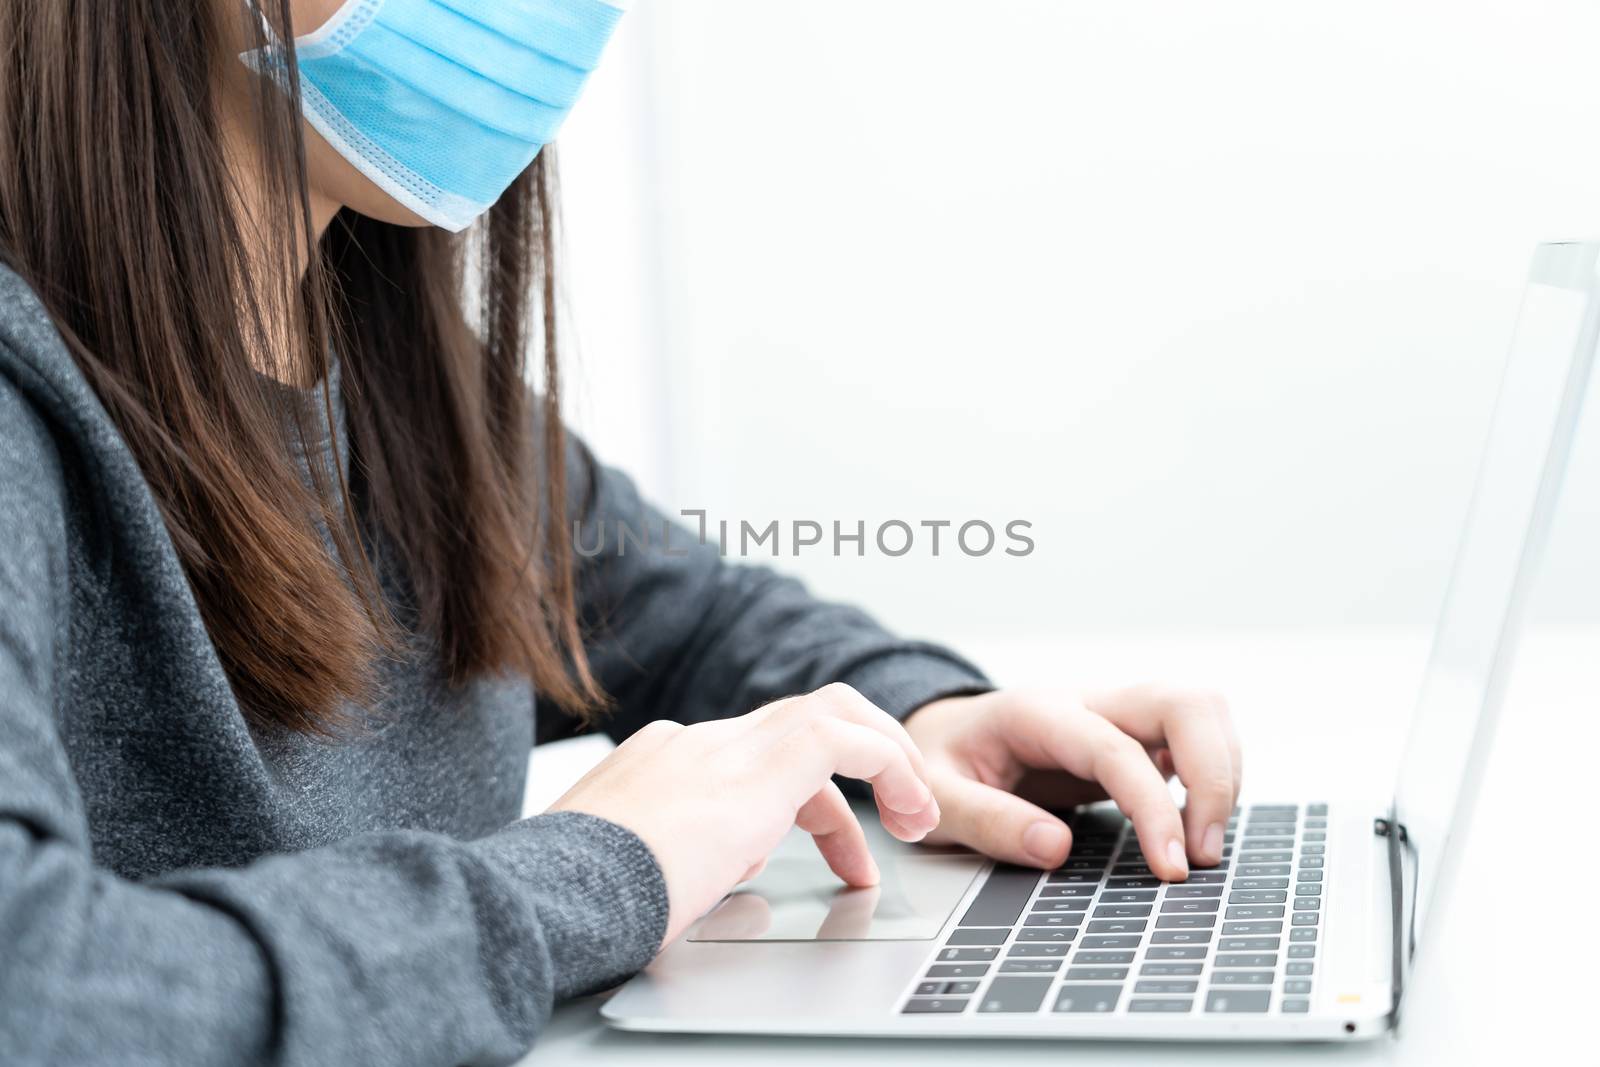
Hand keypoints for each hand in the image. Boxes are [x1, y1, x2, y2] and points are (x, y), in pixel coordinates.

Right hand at [548, 683, 940, 946]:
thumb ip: (688, 854)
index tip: (841, 858)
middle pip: (801, 723)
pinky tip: (906, 812)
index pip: (759, 760)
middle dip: (863, 757)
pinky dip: (887, 766)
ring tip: (918, 816)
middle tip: (900, 815)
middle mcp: (693, 742)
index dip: (815, 806)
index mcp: (661, 764)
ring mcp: (720, 747)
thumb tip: (735, 862)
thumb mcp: (635, 872)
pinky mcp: (754, 768)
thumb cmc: (576, 902)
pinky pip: (843, 739)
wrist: (548, 896)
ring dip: (887, 759)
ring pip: (829, 713)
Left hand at [902, 686, 1240, 880]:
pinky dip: (1214, 776)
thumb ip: (986, 820)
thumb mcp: (937, 797)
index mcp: (1039, 712)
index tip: (1170, 867)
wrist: (944, 735)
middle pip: (1184, 701)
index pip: (1118, 749)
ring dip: (1223, 774)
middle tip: (1200, 853)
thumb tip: (1055, 848)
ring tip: (1201, 845)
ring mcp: (1118, 713)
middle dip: (1214, 775)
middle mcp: (1089, 702)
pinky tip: (1194, 824)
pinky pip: (1197, 736)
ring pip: (1203, 710)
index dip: (1153, 807)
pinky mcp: (1135, 734)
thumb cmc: (941, 763)